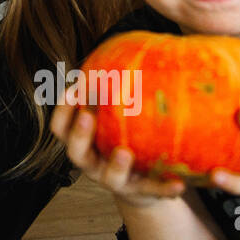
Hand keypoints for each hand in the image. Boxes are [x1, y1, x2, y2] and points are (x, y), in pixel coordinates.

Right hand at [49, 86, 185, 207]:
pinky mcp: (140, 193)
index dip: (63, 110)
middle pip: (76, 153)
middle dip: (80, 135)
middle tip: (88, 117)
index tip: (72, 89)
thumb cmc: (123, 140)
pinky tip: (179, 183)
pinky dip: (164, 189)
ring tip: (125, 153)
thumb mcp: (112, 121)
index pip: (60, 128)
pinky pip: (152, 192)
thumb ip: (110, 95)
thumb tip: (124, 47)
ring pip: (109, 177)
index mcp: (83, 143)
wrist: (141, 185)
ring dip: (115, 165)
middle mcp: (92, 163)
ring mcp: (115, 180)